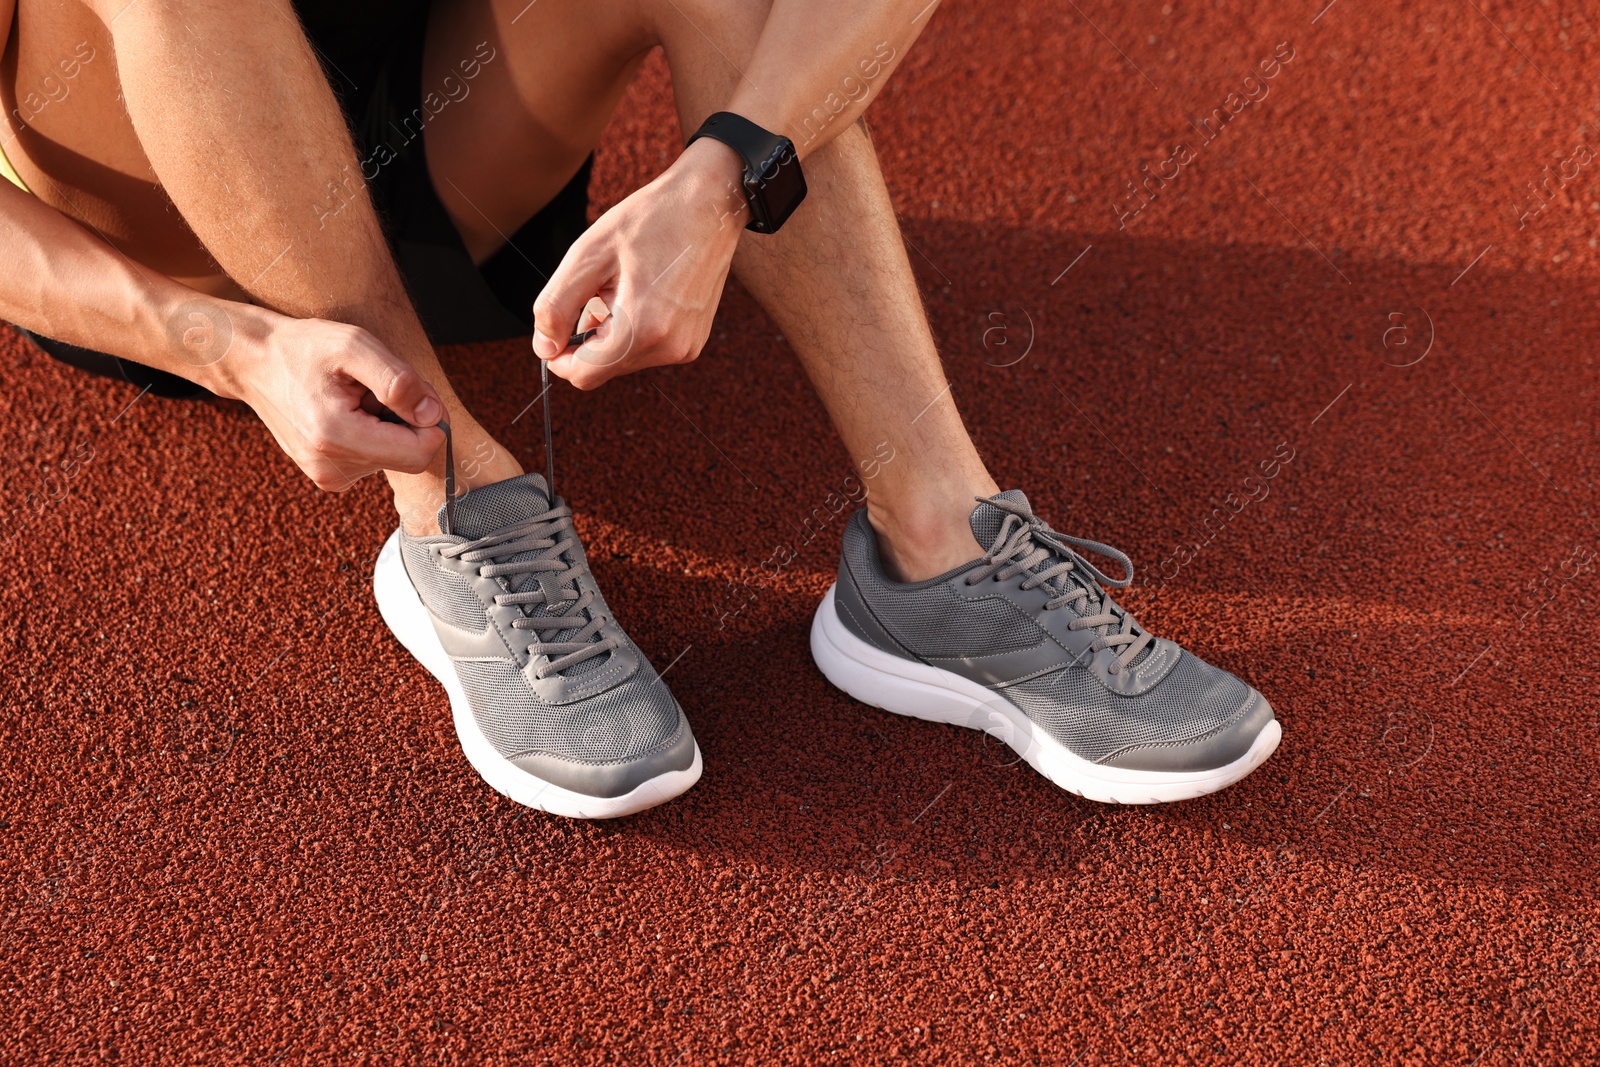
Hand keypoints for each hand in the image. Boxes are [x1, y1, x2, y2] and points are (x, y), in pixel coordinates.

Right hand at [209, 309, 446, 490]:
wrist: (255, 362)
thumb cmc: (304, 348)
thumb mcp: (354, 345)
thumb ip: (398, 381)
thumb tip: (432, 415)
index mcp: (337, 438)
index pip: (419, 453)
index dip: (430, 421)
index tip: (413, 391)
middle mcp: (332, 468)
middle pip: (410, 456)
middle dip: (407, 421)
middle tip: (376, 389)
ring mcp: (328, 477)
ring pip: (393, 457)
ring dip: (387, 425)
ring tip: (353, 397)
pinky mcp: (329, 477)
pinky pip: (374, 459)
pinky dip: (372, 434)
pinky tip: (346, 412)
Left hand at [532, 137, 748, 389]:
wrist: (710, 204)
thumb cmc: (650, 220)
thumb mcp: (588, 254)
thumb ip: (556, 306)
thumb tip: (544, 348)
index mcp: (643, 329)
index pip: (583, 375)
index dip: (558, 355)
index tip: (555, 325)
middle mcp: (669, 348)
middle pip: (602, 368)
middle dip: (589, 335)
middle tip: (600, 287)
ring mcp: (686, 347)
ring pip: (623, 360)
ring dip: (611, 330)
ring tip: (627, 285)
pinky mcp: (692, 341)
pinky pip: (647, 349)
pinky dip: (633, 328)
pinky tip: (645, 291)